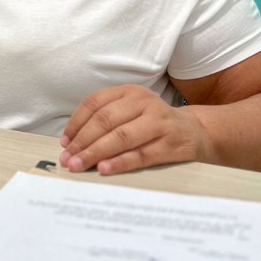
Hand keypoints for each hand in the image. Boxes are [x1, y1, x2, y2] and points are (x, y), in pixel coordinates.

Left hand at [59, 85, 209, 174]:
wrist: (195, 131)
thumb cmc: (152, 123)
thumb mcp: (130, 111)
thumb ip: (105, 121)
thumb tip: (72, 143)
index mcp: (129, 92)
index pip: (95, 104)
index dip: (76, 123)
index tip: (64, 142)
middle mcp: (144, 102)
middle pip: (105, 121)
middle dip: (82, 142)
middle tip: (68, 159)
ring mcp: (159, 122)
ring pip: (121, 137)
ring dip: (96, 153)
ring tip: (79, 165)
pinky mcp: (170, 144)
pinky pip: (141, 155)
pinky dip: (120, 163)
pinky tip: (104, 169)